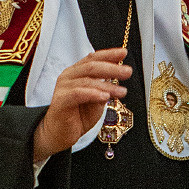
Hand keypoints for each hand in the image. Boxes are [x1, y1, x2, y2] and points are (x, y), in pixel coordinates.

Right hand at [33, 48, 131, 165]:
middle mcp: (69, 76)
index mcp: (77, 73)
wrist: (60, 135)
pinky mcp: (60, 100)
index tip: (124, 53)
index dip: (109, 55)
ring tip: (122, 91)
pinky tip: (105, 97)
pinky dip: (93, 94)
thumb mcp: (97, 101)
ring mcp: (63, 87)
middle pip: (91, 66)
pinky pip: (78, 94)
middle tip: (128, 72)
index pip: (93, 58)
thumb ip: (104, 89)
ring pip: (87, 80)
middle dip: (112, 68)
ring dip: (107, 85)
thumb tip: (116, 80)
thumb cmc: (78, 116)